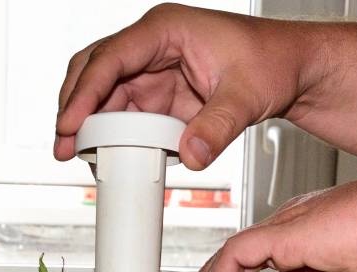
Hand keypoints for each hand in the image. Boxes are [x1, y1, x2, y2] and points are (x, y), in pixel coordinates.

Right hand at [54, 4, 321, 170]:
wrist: (292, 71)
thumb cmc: (274, 63)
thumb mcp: (248, 96)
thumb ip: (218, 126)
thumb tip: (190, 155)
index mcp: (166, 29)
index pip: (111, 57)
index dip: (85, 92)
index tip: (70, 125)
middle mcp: (152, 45)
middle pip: (94, 71)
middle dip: (74, 108)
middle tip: (64, 147)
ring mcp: (152, 69)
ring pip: (104, 94)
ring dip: (90, 126)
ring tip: (80, 158)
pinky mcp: (159, 94)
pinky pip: (125, 114)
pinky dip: (114, 135)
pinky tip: (108, 157)